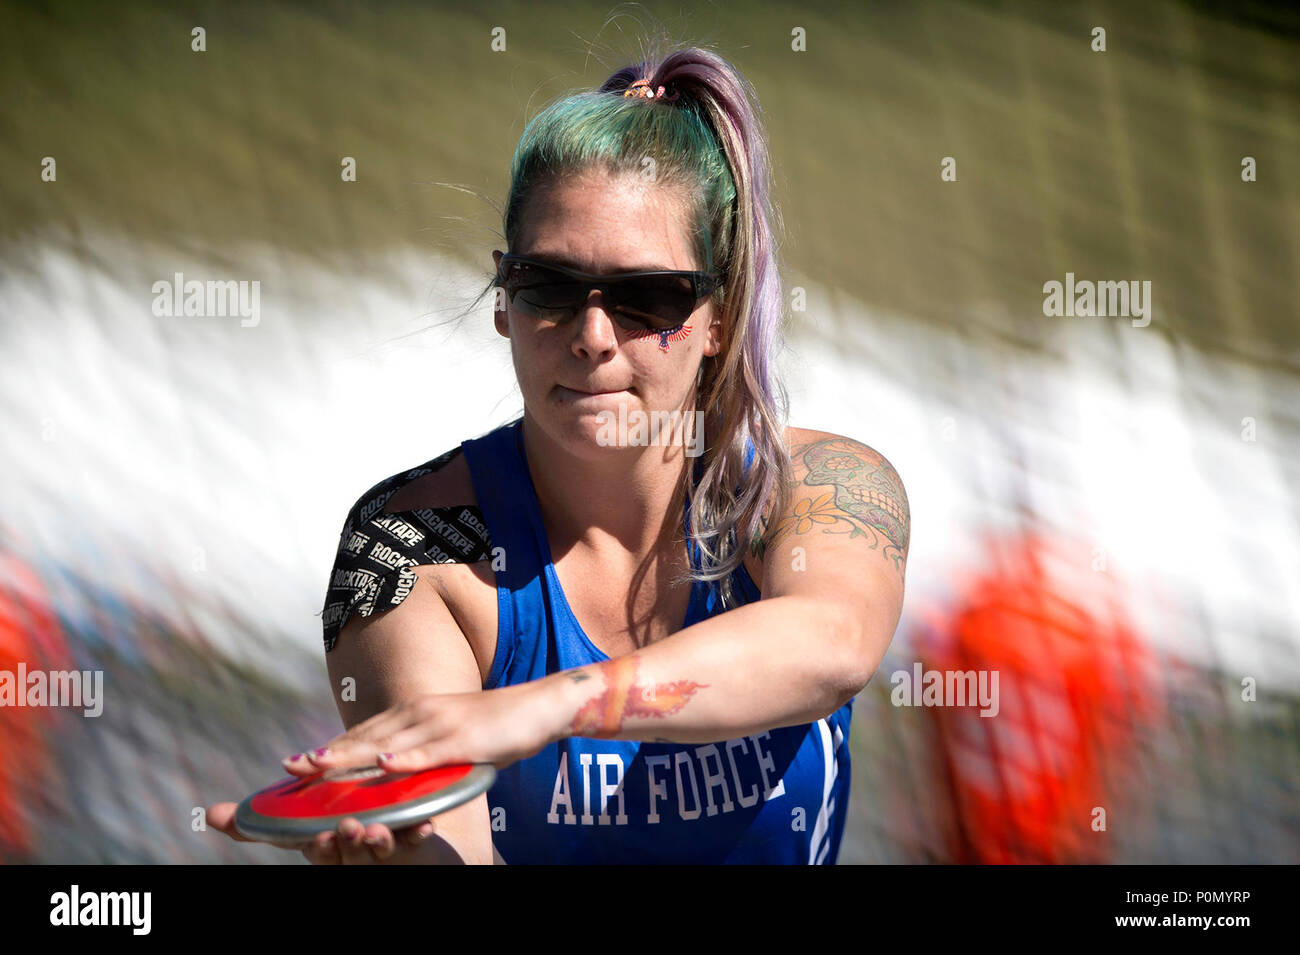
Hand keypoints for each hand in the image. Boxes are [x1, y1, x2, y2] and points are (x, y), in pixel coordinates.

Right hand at [206, 801, 445, 863]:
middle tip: (348, 826)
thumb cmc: (331, 833)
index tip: (318, 836)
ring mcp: (384, 851)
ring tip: (380, 828)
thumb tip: (209, 815)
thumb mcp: (296, 825)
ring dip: (379, 840)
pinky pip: (417, 840)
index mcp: (326, 849)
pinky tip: (426, 824)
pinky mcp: (412, 843)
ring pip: (380, 850)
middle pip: (349, 852)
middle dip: (347, 842)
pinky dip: (419, 832)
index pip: (319, 852)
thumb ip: (257, 824)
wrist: (388, 841)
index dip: (319, 847)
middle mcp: (353, 854)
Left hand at [282, 680, 557, 776]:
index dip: (329, 749)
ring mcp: (441, 726)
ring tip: (317, 765)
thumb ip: (418, 748)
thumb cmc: (494, 726)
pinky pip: (430, 753)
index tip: (296, 763)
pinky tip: (384, 765)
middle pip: (366, 737)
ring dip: (351, 756)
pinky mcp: (464, 740)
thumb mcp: (448, 735)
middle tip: (290, 766)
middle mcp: (420, 714)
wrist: (539, 707)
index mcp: (414, 713)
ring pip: (388, 744)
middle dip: (326, 754)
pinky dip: (405, 759)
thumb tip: (388, 766)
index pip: (364, 733)